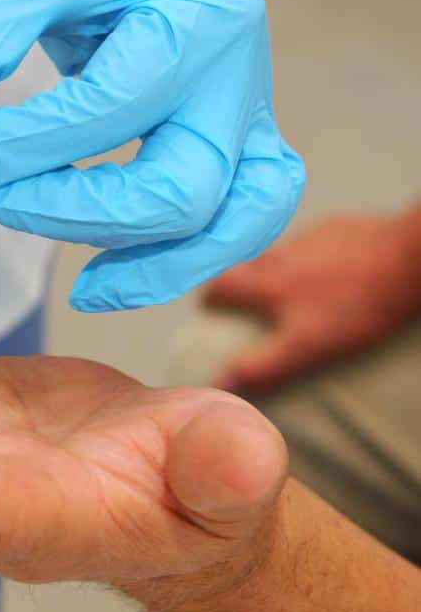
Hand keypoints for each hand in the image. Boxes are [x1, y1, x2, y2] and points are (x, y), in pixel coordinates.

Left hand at [0, 0, 304, 310]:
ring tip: (78, 287)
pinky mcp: (239, 140)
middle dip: (70, 212)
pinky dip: (180, 261)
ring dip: (149, 264)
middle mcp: (236, 71)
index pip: (102, 113)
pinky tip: (105, 281)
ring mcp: (248, 111)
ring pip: (234, 221)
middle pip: (179, 189)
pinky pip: (241, 221)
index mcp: (195, 14)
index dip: (12, 151)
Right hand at [205, 212, 420, 393]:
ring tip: (292, 287)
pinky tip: (331, 270)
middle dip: (239, 280)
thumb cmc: (358, 307)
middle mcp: (280, 256)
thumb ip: (262, 365)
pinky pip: (313, 243)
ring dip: (276, 269)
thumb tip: (219, 382)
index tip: (211, 310)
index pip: (219, 286)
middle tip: (248, 299)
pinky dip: (312, 256)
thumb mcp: (306, 346)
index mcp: (267, 283)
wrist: (408, 260)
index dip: (210, 299)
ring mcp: (310, 238)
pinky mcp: (338, 229)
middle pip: (245, 266)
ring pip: (279, 254)